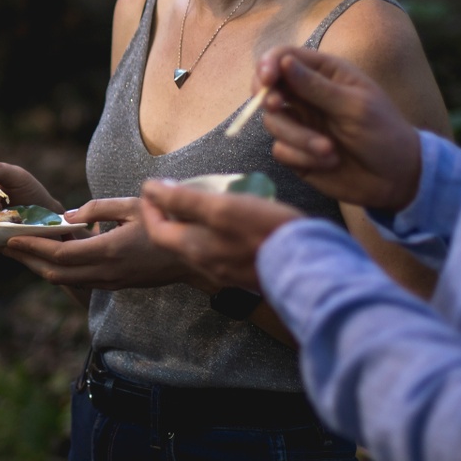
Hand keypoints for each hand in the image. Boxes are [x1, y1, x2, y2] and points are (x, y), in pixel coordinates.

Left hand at [0, 197, 195, 290]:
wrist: (195, 258)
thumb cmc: (165, 224)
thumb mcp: (132, 206)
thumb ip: (97, 208)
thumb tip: (68, 216)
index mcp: (108, 250)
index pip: (59, 253)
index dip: (32, 247)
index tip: (11, 237)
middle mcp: (106, 272)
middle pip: (56, 273)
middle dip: (29, 260)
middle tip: (8, 246)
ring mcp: (112, 282)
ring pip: (66, 281)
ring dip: (42, 268)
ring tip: (24, 253)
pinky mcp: (117, 285)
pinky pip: (80, 281)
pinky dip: (60, 271)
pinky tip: (52, 260)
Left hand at [137, 180, 303, 291]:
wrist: (309, 265)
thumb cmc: (265, 232)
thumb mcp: (221, 207)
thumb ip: (183, 200)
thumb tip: (152, 189)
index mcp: (195, 249)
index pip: (157, 231)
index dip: (150, 209)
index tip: (151, 190)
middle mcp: (206, 264)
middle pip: (175, 241)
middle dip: (169, 217)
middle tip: (172, 194)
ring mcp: (226, 271)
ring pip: (198, 247)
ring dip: (191, 225)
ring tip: (199, 204)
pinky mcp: (246, 272)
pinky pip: (219, 252)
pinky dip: (213, 234)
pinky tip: (228, 223)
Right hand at [255, 47, 422, 210]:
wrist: (395, 178)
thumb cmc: (383, 133)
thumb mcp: (354, 106)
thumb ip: (316, 86)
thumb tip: (283, 61)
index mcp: (325, 74)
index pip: (284, 56)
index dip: (268, 64)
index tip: (266, 80)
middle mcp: (307, 95)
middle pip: (268, 88)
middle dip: (269, 99)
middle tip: (277, 106)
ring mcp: (300, 123)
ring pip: (272, 122)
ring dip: (299, 138)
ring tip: (329, 150)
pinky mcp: (297, 151)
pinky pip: (281, 150)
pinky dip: (302, 157)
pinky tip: (329, 162)